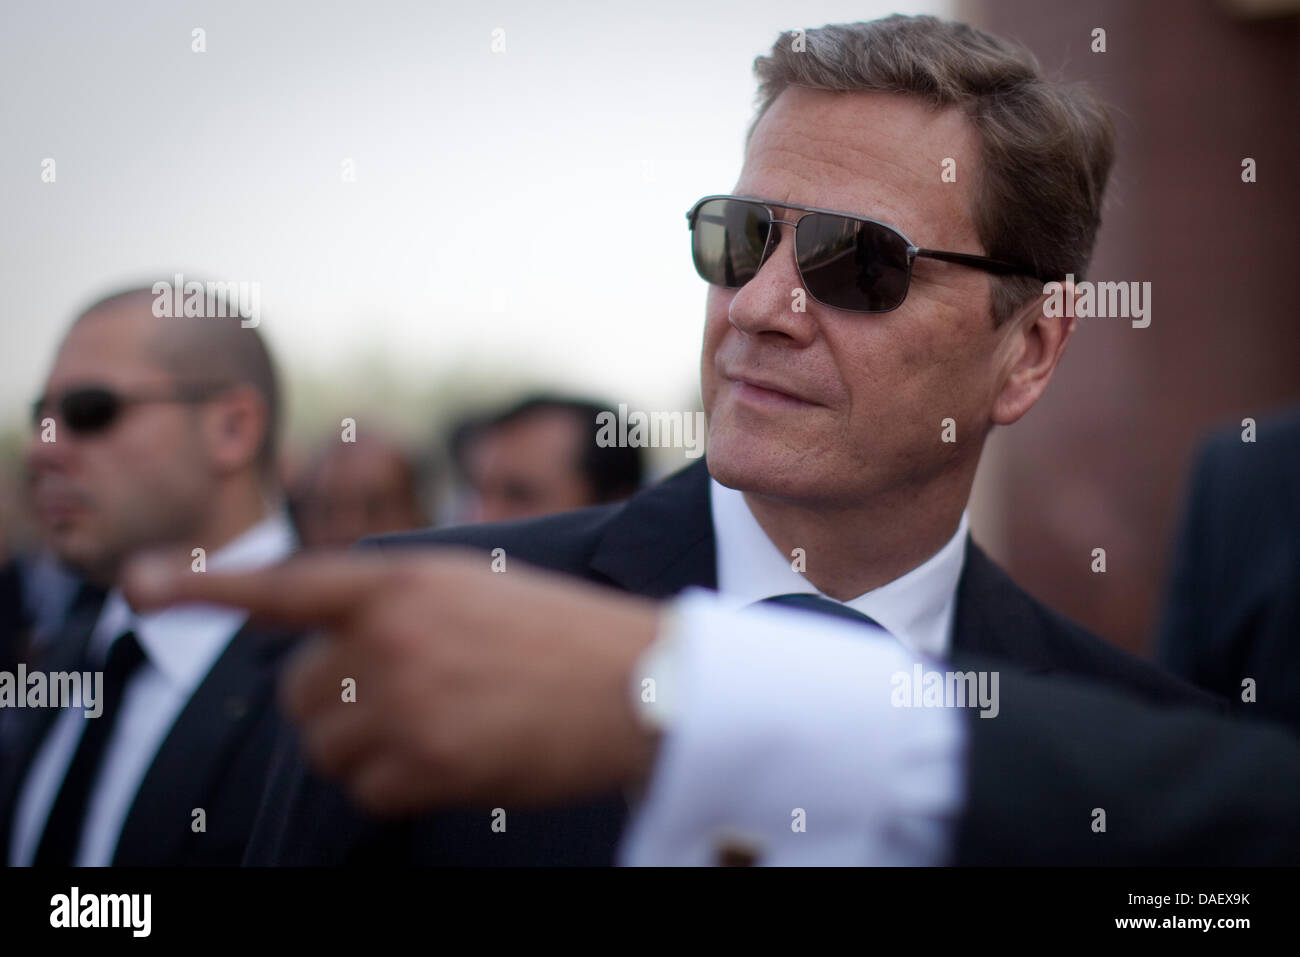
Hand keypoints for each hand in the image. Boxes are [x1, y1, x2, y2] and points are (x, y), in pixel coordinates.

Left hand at [123, 548, 662, 814]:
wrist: (639, 684)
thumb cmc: (560, 635)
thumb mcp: (472, 587)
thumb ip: (393, 601)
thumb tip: (322, 641)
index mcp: (403, 580)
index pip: (286, 585)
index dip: (206, 586)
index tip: (139, 585)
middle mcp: (392, 635)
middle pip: (299, 692)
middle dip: (334, 704)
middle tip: (401, 701)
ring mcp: (406, 701)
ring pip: (327, 747)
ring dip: (365, 748)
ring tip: (438, 728)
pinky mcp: (427, 764)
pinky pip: (366, 791)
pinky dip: (397, 786)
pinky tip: (454, 759)